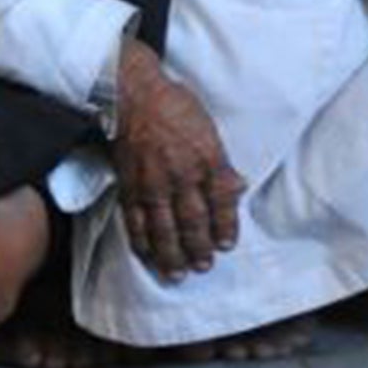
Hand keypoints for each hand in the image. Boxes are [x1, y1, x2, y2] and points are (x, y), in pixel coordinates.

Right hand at [110, 38, 244, 281]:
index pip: (221, 201)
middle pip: (193, 221)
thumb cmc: (174, 106)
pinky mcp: (129, 186)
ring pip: (164, 229)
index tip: (227, 245)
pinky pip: (135, 221)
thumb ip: (222, 162)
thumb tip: (238, 187)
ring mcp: (152, 183)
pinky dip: (142, 243)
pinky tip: (148, 257)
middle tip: (204, 266)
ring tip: (179, 274)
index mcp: (206, 158)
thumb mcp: (209, 127)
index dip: (225, 226)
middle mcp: (180, 175)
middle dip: (200, 248)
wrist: (132, 94)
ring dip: (172, 255)